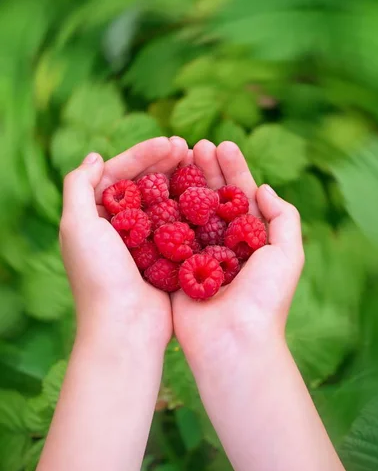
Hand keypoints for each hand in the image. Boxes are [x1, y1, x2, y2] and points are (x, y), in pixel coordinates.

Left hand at [60, 136, 187, 350]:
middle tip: (188, 148)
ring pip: (164, 202)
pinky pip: (180, 225)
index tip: (170, 142)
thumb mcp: (76, 226)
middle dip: (164, 164)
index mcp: (94, 218)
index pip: (118, 175)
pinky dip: (192, 209)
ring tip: (201, 164)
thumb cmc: (99, 276)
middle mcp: (118, 229)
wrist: (125, 328)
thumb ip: (79, 186)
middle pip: (143, 185)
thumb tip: (95, 156)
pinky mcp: (165, 258)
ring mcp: (144, 244)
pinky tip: (208, 195)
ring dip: (180, 181)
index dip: (143, 155)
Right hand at [172, 140, 304, 368]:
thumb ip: (283, 218)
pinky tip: (155, 185)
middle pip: (213, 198)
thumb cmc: (264, 298)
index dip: (233, 169)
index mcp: (251, 240)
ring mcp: (197, 254)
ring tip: (176, 157)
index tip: (222, 144)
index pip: (242, 195)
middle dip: (206, 170)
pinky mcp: (174, 267)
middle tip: (196, 145)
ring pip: (188, 210)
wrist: (232, 341)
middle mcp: (223, 244)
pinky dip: (162, 209)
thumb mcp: (288, 254)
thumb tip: (263, 188)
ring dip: (184, 182)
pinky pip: (167, 233)